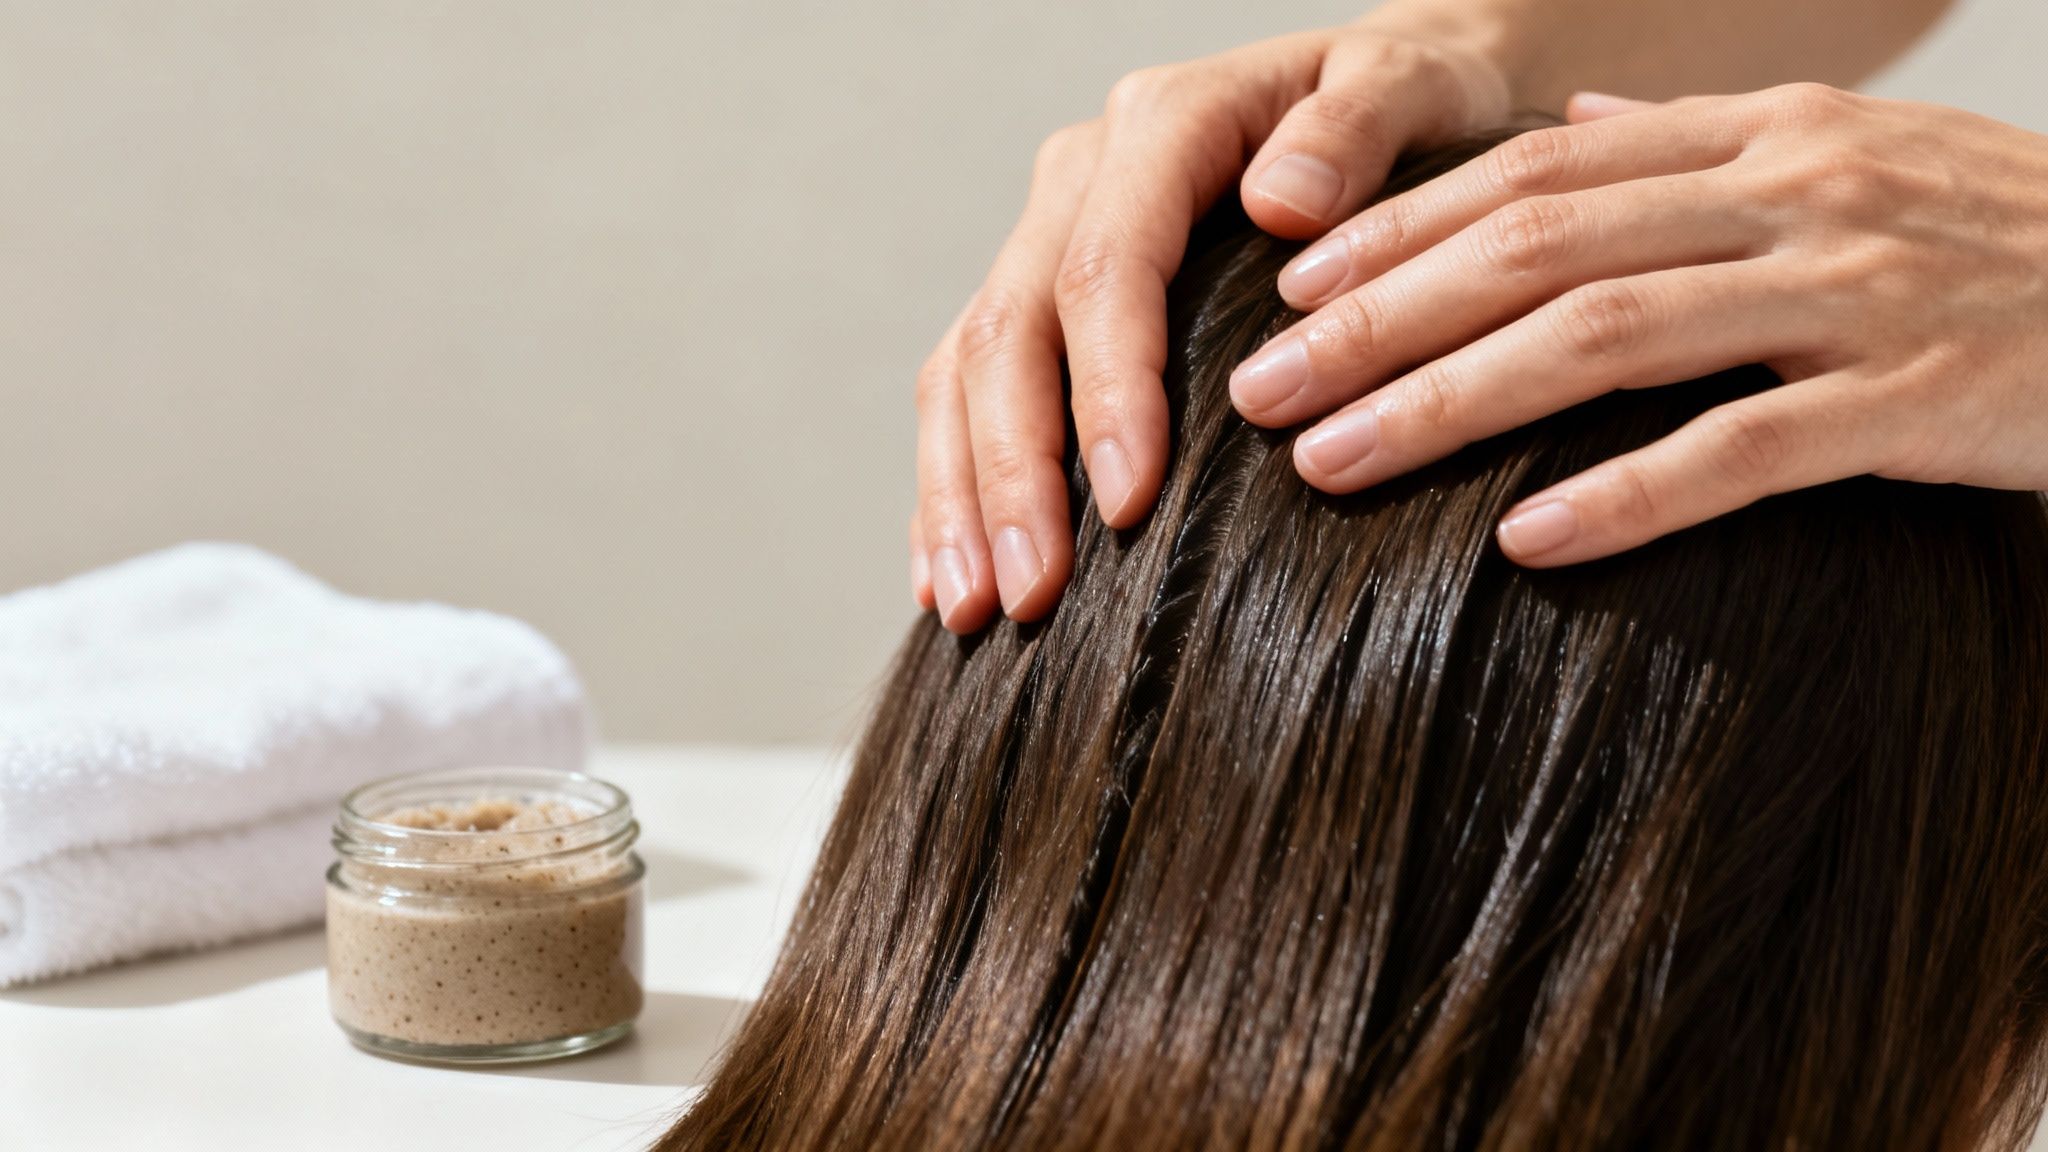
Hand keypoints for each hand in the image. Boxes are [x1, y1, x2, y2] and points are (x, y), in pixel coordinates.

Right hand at [911, 18, 1514, 630]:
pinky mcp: (1044, 299)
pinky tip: (954, 578)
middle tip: (1031, 597)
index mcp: (1166, 124)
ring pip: (964, 370)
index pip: (1107, 267)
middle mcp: (1084, 178)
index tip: (1127, 505)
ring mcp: (1051, 237)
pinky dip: (954, 487)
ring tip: (977, 609)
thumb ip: (1355, 126)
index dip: (1105, 391)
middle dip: (1012, 474)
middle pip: (1009, 329)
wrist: (1395, 94)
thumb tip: (1281, 203)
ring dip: (963, 496)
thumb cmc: (1415, 99)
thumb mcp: (1413, 83)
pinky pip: (967, 394)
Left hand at [1237, 83, 2047, 565]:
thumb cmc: (1993, 241)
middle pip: (1538, 248)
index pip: (1532, 174)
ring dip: (1451, 400)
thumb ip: (1689, 148)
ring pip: (1609, 334)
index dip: (1398, 235)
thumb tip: (1558, 136)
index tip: (1288, 294)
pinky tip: (1524, 543)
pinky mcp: (1919, 394)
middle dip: (1379, 320)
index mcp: (1760, 134)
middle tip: (1259, 388)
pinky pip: (1745, 448)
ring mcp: (1857, 289)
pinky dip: (1627, 493)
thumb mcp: (1844, 161)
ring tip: (1331, 461)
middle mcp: (1792, 191)